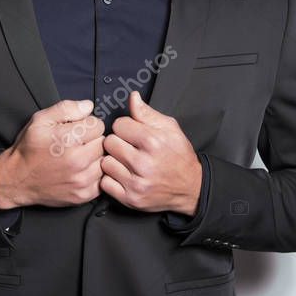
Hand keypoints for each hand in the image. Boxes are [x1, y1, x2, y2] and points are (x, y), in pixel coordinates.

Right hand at [0, 99, 104, 208]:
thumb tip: (88, 106)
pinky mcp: (84, 195)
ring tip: (79, 158)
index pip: (98, 125)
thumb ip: (66, 109)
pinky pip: (103, 179)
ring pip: (105, 161)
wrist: (18, 180)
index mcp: (65, 140)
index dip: (88, 125)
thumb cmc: (29, 150)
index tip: (79, 131)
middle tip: (78, 144)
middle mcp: (76, 161)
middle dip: (93, 141)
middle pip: (104, 143)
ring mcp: (81, 180)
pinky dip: (94, 175)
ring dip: (96, 159)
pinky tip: (80, 171)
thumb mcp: (40, 121)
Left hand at [100, 91, 201, 214]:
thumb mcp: (170, 128)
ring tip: (125, 162)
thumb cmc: (179, 155)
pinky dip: (111, 179)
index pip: (119, 124)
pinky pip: (104, 183)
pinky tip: (122, 175)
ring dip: (113, 161)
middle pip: (109, 143)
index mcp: (153, 141)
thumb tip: (132, 97)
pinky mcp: (131, 199)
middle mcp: (144, 163)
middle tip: (128, 148)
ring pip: (105, 163)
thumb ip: (147, 113)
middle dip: (117, 143)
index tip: (132, 134)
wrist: (191, 188)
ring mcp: (137, 183)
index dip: (125, 127)